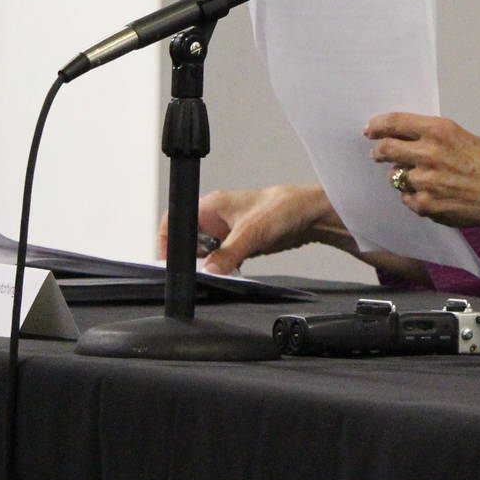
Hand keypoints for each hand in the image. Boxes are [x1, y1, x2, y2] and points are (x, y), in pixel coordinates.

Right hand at [161, 183, 332, 276]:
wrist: (312, 215)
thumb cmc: (284, 208)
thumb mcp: (253, 232)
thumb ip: (228, 253)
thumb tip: (208, 271)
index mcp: (212, 206)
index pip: (175, 221)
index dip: (167, 242)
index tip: (169, 264)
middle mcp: (216, 218)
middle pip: (187, 241)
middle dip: (189, 259)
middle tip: (196, 273)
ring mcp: (228, 231)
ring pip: (205, 253)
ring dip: (208, 265)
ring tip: (217, 273)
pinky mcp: (240, 243)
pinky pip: (222, 259)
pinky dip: (223, 267)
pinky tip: (232, 273)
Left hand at [365, 112, 479, 235]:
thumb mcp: (465, 138)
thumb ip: (434, 137)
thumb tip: (405, 137)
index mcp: (440, 131)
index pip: (394, 123)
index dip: (377, 125)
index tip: (371, 129)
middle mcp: (429, 153)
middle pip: (385, 149)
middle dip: (379, 151)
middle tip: (379, 153)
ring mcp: (425, 181)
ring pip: (396, 176)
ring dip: (405, 176)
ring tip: (429, 179)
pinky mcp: (425, 205)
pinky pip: (407, 197)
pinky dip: (415, 196)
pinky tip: (437, 195)